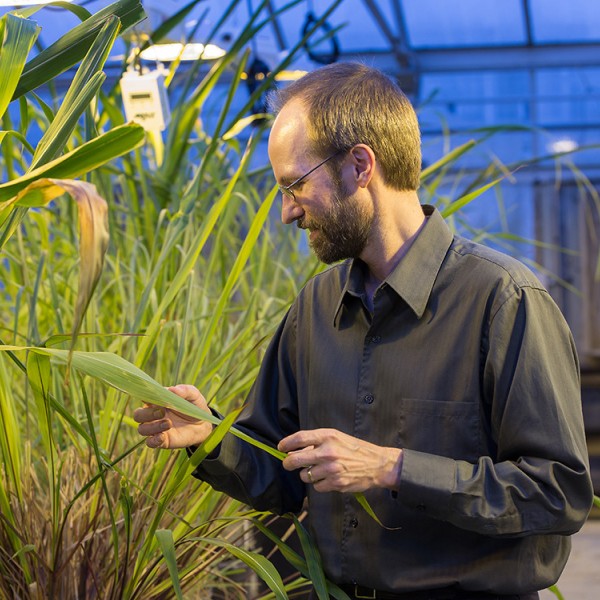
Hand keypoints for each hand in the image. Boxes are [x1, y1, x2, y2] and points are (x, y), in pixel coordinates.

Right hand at [134, 384, 213, 448]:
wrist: (203, 425)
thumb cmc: (195, 406)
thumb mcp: (194, 395)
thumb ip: (185, 390)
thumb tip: (173, 389)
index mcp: (158, 401)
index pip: (144, 398)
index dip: (145, 398)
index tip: (153, 398)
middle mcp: (153, 414)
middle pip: (138, 415)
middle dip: (147, 414)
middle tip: (162, 412)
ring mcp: (156, 428)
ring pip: (142, 429)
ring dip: (153, 427)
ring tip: (169, 424)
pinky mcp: (162, 441)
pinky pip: (149, 443)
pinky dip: (153, 440)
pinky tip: (162, 437)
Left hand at [278, 428, 402, 492]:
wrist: (377, 464)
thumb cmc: (354, 448)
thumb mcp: (336, 437)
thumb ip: (316, 442)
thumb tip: (293, 450)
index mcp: (328, 436)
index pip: (299, 438)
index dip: (286, 443)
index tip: (280, 447)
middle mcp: (328, 452)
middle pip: (295, 460)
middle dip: (288, 463)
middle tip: (288, 463)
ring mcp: (332, 469)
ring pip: (305, 475)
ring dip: (308, 474)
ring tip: (318, 470)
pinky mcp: (336, 483)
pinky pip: (317, 486)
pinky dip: (319, 484)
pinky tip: (328, 478)